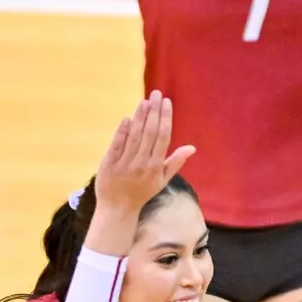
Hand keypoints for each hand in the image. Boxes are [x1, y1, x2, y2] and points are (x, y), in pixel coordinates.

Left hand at [95, 91, 194, 215]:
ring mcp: (125, 162)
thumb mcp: (162, 180)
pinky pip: (117, 144)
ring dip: (140, 116)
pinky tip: (128, 118)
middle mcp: (142, 163)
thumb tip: (191, 148)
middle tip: (156, 94)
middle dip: (154, 111)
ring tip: (145, 101)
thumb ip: (175, 162)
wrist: (118, 208)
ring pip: (134, 135)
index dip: (165, 118)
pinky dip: (122, 131)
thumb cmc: (142, 192)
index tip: (166, 102)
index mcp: (156, 166)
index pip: (163, 137)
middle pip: (150, 132)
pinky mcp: (109, 163)